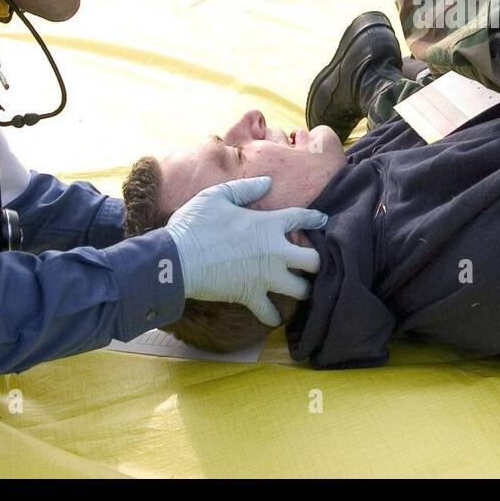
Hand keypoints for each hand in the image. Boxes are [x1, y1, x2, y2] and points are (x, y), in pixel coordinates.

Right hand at [165, 177, 325, 325]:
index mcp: (268, 225)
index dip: (316, 219)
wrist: (176, 259)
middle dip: (317, 262)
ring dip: (302, 289)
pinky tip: (275, 317)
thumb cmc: (195, 225)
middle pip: (314, 261)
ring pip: (301, 290)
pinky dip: (273, 317)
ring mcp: (265, 277)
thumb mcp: (217, 196)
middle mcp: (275, 252)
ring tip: (299, 288)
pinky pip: (271, 314)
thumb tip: (267, 182)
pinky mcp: (251, 296)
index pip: (302, 218)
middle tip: (311, 263)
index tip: (323, 221)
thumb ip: (244, 189)